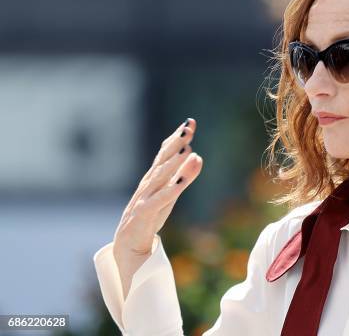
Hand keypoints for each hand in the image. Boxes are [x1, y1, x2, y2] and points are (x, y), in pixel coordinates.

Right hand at [112, 117, 203, 297]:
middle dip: (175, 142)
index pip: (165, 153)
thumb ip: (184, 176)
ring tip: (187, 148)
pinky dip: (170, 191)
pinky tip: (181, 183)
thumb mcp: (171, 194)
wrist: (128, 246)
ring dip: (173, 163)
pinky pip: (158, 201)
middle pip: (162, 160)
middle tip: (188, 128)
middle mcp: (148, 183)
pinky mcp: (143, 214)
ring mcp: (144, 197)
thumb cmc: (150, 216)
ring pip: (159, 177)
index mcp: (154, 177)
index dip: (176, 138)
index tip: (190, 122)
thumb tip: (199, 156)